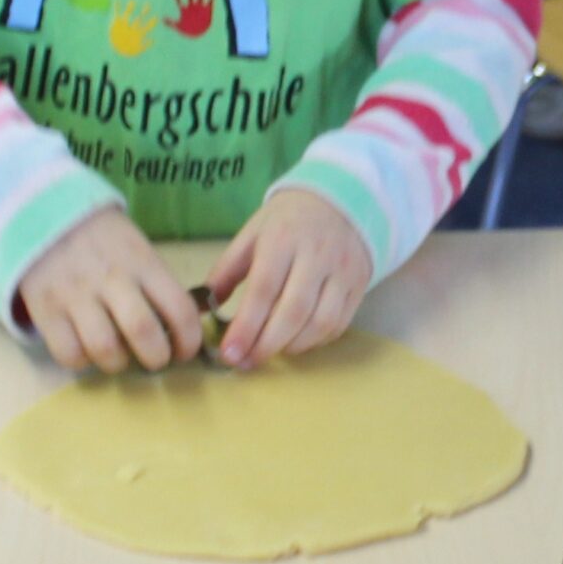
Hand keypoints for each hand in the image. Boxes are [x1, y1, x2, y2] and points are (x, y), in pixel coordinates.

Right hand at [17, 209, 205, 373]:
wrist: (45, 213)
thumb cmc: (103, 241)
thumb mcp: (139, 250)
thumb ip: (159, 286)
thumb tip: (182, 330)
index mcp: (143, 262)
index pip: (180, 310)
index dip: (188, 342)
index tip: (184, 352)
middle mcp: (112, 278)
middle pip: (143, 332)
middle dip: (156, 358)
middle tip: (154, 359)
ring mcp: (76, 294)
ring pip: (105, 349)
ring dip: (119, 364)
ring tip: (118, 356)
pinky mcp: (46, 309)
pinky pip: (69, 354)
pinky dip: (83, 361)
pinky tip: (86, 349)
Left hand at [208, 189, 373, 369]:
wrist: (341, 201)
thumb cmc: (288, 221)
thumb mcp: (252, 233)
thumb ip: (227, 269)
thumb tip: (204, 307)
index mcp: (283, 238)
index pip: (263, 288)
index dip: (246, 326)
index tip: (229, 352)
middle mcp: (317, 255)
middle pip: (293, 311)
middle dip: (266, 345)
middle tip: (245, 363)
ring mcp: (342, 271)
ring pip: (321, 322)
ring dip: (291, 347)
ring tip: (267, 353)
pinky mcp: (358, 285)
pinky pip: (339, 324)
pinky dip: (315, 342)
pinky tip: (294, 343)